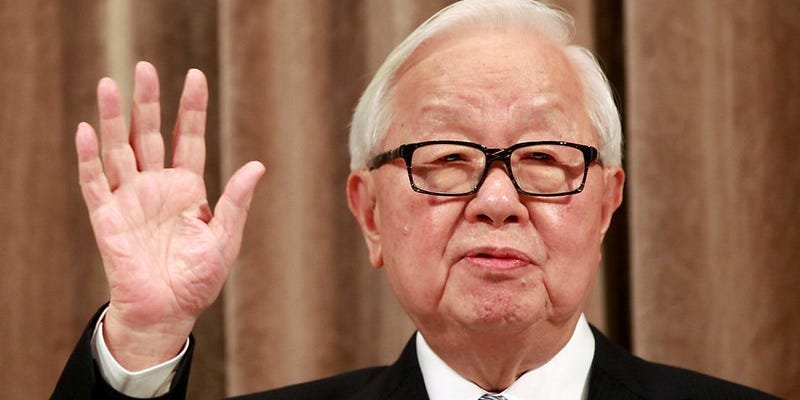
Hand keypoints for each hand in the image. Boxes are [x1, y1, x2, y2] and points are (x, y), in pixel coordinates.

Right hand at [75, 62, 263, 369]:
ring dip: (114, 118)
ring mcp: (130, 199)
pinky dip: (88, 157)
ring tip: (110, 83)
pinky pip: (94, 182)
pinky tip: (86, 131)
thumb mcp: (225, 237)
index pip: (189, 138)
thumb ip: (236, 201)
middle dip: (149, 102)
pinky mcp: (107, 217)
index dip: (192, 108)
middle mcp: (157, 186)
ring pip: (120, 149)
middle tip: (146, 67)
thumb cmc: (197, 279)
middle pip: (151, 134)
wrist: (168, 313)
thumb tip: (258, 165)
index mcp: (187, 188)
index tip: (195, 75)